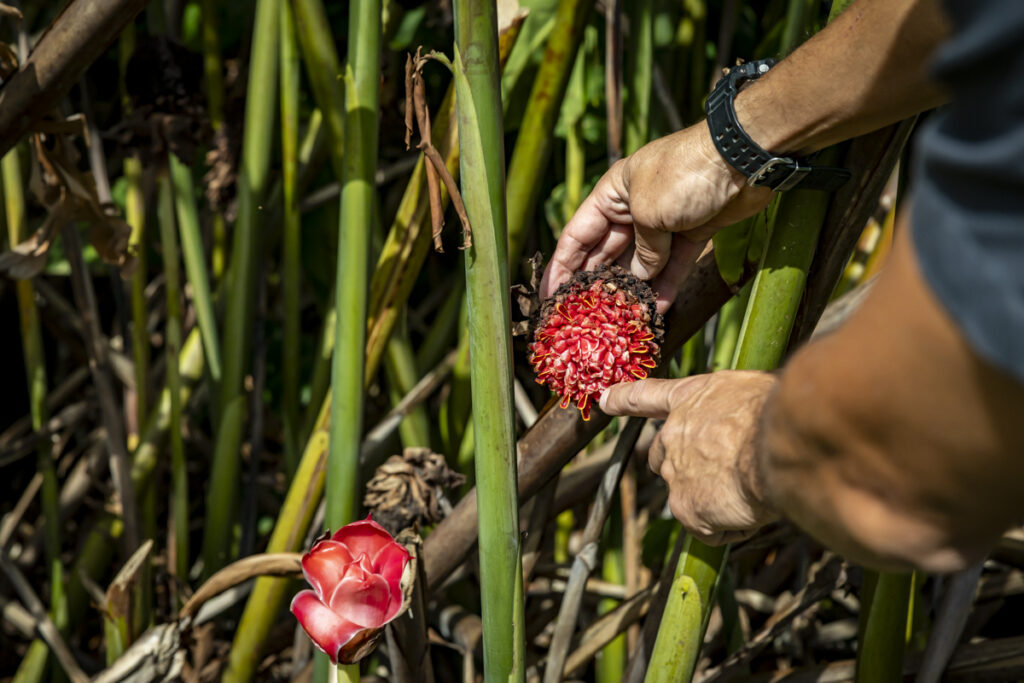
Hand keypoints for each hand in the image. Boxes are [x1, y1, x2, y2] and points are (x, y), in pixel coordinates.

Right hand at [540, 122, 772, 311]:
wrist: (742, 159)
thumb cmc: (685, 174)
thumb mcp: (649, 211)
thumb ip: (641, 250)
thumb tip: (639, 277)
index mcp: (612, 193)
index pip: (577, 234)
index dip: (562, 266)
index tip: (550, 296)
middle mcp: (633, 208)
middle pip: (607, 252)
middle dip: (597, 283)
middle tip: (584, 314)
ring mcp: (664, 221)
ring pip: (642, 263)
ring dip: (632, 290)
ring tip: (619, 319)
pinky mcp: (693, 232)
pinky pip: (674, 264)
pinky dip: (667, 285)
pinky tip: (657, 310)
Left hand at [601, 372, 779, 544]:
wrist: (776, 442)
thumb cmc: (774, 412)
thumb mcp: (748, 390)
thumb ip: (731, 408)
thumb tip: (742, 420)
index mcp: (689, 399)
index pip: (647, 396)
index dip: (623, 399)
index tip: (604, 400)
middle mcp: (671, 435)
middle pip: (661, 459)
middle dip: (685, 470)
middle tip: (725, 474)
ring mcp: (674, 475)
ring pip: (691, 498)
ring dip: (718, 501)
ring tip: (753, 489)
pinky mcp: (686, 510)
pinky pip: (712, 529)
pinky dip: (734, 526)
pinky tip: (752, 508)